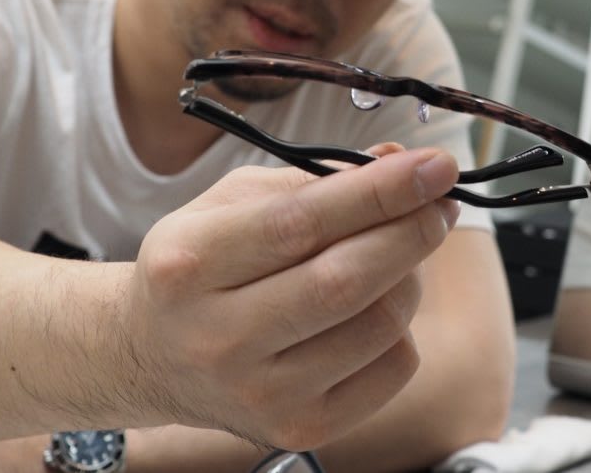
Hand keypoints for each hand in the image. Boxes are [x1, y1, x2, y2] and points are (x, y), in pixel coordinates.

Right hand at [123, 146, 460, 451]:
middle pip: (346, 280)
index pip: (302, 222)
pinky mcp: (300, 427)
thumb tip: (399, 163)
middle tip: (439, 199)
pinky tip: (377, 303)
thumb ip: (314, 178)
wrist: (151, 355)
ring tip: (399, 248)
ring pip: (379, 325)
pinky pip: (391, 369)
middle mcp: (218, 337)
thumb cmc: (198, 266)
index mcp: (190, 263)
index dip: (380, 191)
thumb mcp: (230, 202)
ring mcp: (260, 393)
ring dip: (411, 274)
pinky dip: (402, 325)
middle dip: (411, 230)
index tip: (433, 166)